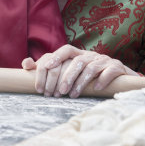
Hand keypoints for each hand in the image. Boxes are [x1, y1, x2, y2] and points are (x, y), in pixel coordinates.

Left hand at [22, 45, 137, 97]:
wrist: (119, 77)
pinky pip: (108, 72)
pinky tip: (95, 89)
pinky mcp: (116, 68)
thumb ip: (49, 68)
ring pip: (91, 68)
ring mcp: (104, 60)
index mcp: (79, 54)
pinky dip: (101, 80)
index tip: (47, 67)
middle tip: (60, 92)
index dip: (56, 56)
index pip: (66, 50)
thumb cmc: (89, 75)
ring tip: (73, 95)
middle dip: (67, 76)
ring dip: (80, 82)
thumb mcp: (70, 70)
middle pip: (77, 61)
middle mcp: (91, 55)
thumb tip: (25, 64)